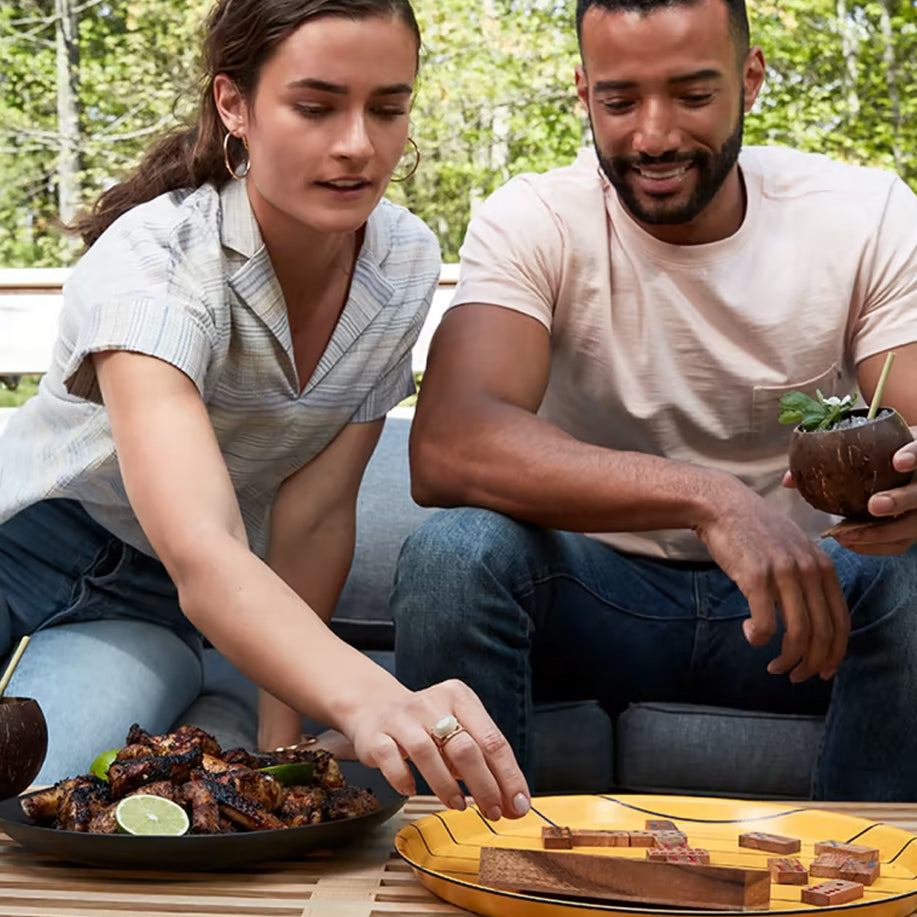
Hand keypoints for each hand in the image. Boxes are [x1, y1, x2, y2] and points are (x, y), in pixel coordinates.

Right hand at [339, 678, 530, 820]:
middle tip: (493, 812)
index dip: (508, 776)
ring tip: (458, 806)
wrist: (374, 706)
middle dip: (484, 786)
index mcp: (459, 698)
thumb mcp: (458, 730)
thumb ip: (483, 762)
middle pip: (464, 747)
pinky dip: (404, 780)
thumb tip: (511, 803)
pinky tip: (413, 791)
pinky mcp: (376, 736)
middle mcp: (431, 703)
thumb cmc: (426, 725)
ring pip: (427, 753)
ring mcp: (401, 718)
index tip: (518, 804)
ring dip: (447, 786)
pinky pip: (391, 761)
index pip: (492, 739)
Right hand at [695, 478, 848, 682]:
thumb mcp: (793, 549)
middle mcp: (809, 570)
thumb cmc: (753, 529)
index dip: (834, 653)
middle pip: (822, 633)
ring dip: (787, 659)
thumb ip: (807, 577)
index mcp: (822, 565)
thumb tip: (810, 616)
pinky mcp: (756, 578)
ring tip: (774, 666)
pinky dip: (760, 639)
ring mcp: (783, 573)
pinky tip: (750, 635)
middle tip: (796, 676)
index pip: (841, 621)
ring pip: (798, 634)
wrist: (721, 505)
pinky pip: (766, 624)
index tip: (822, 670)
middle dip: (812, 664)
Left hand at [823, 433, 916, 554]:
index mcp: (915, 452)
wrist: (898, 466)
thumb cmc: (875, 456)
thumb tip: (787, 480)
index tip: (898, 462)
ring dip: (882, 532)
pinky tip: (848, 542)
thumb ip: (826, 458)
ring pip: (913, 526)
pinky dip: (875, 545)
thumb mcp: (861, 447)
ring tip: (849, 534)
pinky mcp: (915, 530)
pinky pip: (901, 543)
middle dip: (900, 500)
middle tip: (875, 505)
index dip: (913, 455)